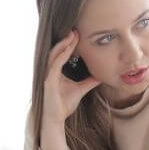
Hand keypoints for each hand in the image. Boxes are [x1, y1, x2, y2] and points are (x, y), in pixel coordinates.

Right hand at [39, 31, 100, 149]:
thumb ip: (89, 82)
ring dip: (63, 45)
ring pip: (54, 55)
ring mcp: (48, 75)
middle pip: (57, 51)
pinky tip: (67, 49)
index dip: (69, 44)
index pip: (62, 54)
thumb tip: (100, 76)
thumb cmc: (64, 104)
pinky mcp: (48, 81)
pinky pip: (54, 65)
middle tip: (76, 30)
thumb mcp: (81, 90)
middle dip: (66, 40)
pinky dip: (61, 56)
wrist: (56, 118)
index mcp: (56, 71)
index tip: (78, 34)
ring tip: (72, 36)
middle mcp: (50, 71)